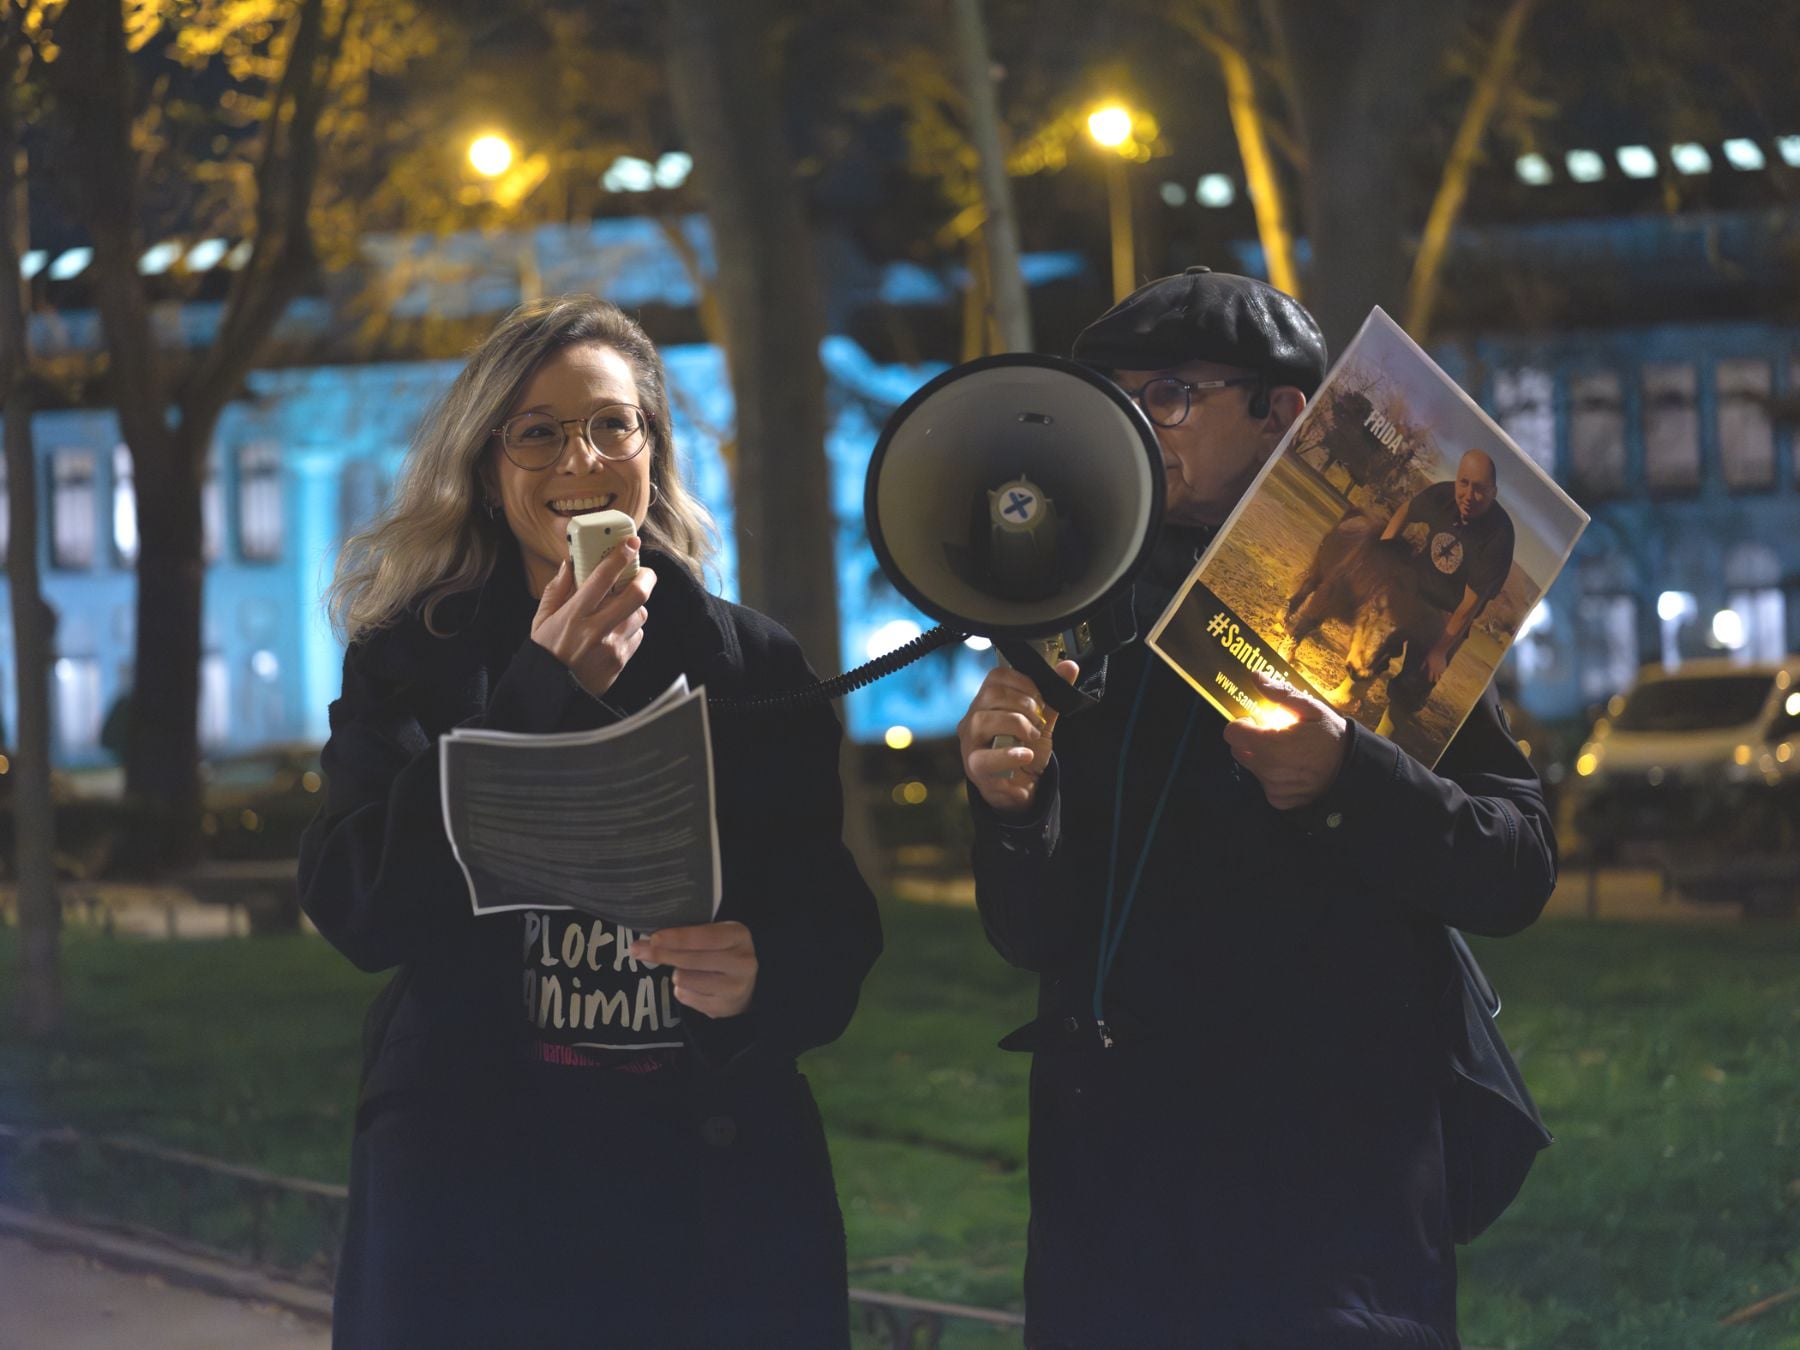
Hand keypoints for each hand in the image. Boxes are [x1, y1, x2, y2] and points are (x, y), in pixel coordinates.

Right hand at [530, 538, 656, 697]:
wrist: (553, 695)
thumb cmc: (546, 654)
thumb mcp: (541, 621)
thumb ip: (556, 591)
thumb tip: (569, 564)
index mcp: (573, 616)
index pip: (602, 578)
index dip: (620, 556)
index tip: (630, 543)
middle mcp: (596, 630)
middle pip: (636, 595)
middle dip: (646, 577)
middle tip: (644, 572)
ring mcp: (613, 647)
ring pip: (640, 614)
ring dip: (635, 606)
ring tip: (619, 609)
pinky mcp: (622, 661)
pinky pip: (638, 635)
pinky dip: (632, 628)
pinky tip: (615, 632)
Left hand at [631, 922, 756, 1018]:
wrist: (749, 985)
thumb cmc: (724, 952)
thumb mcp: (716, 934)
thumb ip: (690, 934)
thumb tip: (649, 939)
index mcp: (739, 936)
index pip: (705, 937)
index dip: (678, 938)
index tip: (654, 938)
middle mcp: (742, 963)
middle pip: (690, 960)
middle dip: (662, 954)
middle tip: (636, 950)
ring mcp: (734, 988)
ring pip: (684, 979)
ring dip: (677, 974)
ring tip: (688, 970)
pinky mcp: (722, 1008)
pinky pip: (685, 996)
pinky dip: (682, 990)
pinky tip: (695, 985)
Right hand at [956, 660, 1077, 815]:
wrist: (1023, 786)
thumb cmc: (1026, 750)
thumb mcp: (1042, 721)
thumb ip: (1053, 696)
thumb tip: (1069, 666)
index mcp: (987, 703)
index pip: (996, 677)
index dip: (1023, 682)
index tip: (1040, 699)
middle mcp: (973, 718)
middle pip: (990, 695)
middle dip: (1023, 705)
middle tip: (1038, 721)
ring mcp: (970, 742)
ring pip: (983, 721)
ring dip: (1017, 726)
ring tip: (1032, 738)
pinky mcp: (974, 767)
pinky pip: (985, 757)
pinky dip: (1010, 755)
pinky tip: (1026, 755)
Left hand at [1221, 672, 1349, 810]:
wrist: (1353, 769)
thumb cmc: (1331, 736)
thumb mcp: (1310, 708)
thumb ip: (1279, 694)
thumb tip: (1255, 676)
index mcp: (1269, 744)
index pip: (1232, 733)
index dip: (1241, 724)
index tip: (1255, 721)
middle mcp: (1267, 769)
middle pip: (1238, 751)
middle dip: (1250, 741)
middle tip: (1274, 736)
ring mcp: (1272, 788)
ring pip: (1251, 768)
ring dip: (1262, 759)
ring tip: (1289, 753)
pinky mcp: (1279, 801)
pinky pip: (1265, 785)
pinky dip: (1273, 777)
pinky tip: (1293, 769)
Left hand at [1423, 647, 1449, 683]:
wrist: (1438, 651)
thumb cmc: (1430, 655)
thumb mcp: (1425, 660)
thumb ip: (1423, 666)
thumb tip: (1420, 671)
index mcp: (1430, 669)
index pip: (1430, 677)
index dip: (1429, 680)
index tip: (1429, 680)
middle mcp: (1436, 670)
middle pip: (1436, 679)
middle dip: (1434, 680)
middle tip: (1434, 680)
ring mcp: (1441, 669)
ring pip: (1441, 676)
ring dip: (1439, 677)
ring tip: (1438, 678)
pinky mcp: (1444, 666)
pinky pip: (1444, 672)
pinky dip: (1442, 673)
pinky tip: (1441, 673)